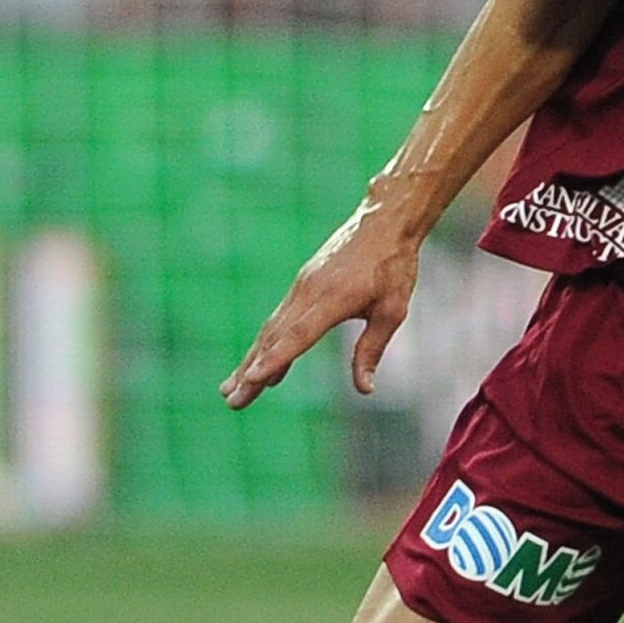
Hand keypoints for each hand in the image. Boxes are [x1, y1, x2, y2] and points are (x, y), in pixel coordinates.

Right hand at [221, 193, 421, 408]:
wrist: (383, 221)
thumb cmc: (393, 266)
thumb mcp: (392, 310)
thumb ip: (372, 349)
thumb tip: (364, 389)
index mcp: (333, 298)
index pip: (299, 335)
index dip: (276, 359)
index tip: (253, 379)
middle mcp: (309, 291)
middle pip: (275, 337)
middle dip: (251, 371)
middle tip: (232, 401)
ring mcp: (301, 286)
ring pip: (271, 329)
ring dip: (250, 360)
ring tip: (230, 390)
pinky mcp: (301, 284)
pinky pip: (279, 319)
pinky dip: (266, 344)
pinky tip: (258, 365)